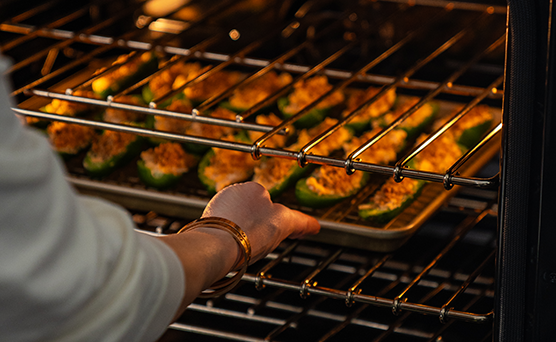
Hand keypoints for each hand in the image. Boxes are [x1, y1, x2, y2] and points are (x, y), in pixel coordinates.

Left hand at [202, 181, 319, 262]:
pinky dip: (228, 238)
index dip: (277, 221)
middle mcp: (234, 192)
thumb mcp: (284, 224)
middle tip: (262, 241)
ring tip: (246, 246)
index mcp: (254, 188)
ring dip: (243, 231)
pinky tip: (232, 247)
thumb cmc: (250, 231)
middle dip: (258, 225)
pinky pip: (222, 229)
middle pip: (253, 211)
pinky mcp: (206, 220)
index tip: (276, 233)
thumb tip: (314, 225)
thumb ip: (301, 223)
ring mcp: (218, 205)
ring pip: (237, 220)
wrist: (218, 246)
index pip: (271, 203)